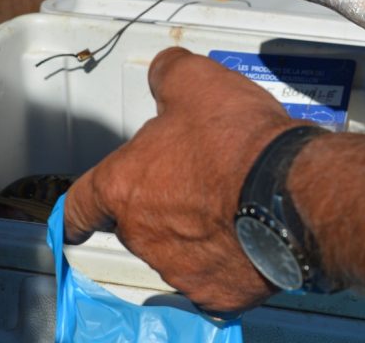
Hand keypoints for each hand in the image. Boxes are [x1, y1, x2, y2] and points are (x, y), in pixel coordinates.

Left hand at [64, 47, 299, 311]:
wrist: (288, 191)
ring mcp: (178, 268)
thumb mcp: (196, 82)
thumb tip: (164, 72)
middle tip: (198, 181)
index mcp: (125, 185)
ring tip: (230, 203)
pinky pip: (213, 276)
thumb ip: (168, 75)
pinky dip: (224, 260)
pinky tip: (247, 235)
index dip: (80, 210)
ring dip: (193, 232)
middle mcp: (142, 233)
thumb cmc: (237, 140)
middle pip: (138, 223)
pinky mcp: (216, 293)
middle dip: (160, 205)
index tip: (76, 221)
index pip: (81, 204)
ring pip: (176, 251)